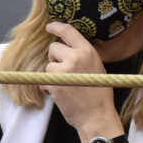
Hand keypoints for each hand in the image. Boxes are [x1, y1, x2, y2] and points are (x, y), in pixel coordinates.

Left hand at [43, 21, 119, 136]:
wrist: (96, 115)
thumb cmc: (99, 93)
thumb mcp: (97, 67)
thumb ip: (83, 55)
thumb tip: (68, 47)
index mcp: (88, 51)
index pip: (68, 31)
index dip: (56, 27)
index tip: (50, 27)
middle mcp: (76, 57)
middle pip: (53, 48)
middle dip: (55, 59)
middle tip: (66, 72)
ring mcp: (63, 70)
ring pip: (48, 65)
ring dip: (52, 75)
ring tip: (67, 85)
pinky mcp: (53, 83)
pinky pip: (43, 79)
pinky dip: (48, 86)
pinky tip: (62, 93)